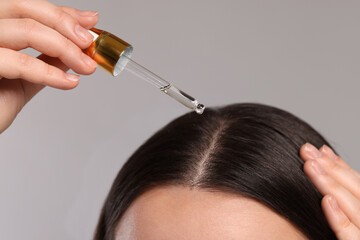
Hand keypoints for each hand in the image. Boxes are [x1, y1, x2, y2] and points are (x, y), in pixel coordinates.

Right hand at [0, 0, 98, 132]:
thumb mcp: (25, 77)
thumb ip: (46, 60)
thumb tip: (75, 50)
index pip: (29, 8)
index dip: (63, 14)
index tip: (89, 23)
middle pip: (27, 9)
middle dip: (66, 25)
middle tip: (89, 42)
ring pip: (29, 30)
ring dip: (67, 49)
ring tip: (86, 66)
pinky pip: (21, 62)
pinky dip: (51, 72)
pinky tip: (69, 82)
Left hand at [300, 143, 359, 238]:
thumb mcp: (347, 214)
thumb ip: (341, 194)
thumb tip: (325, 162)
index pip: (357, 185)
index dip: (339, 166)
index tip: (320, 149)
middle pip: (356, 190)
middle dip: (332, 168)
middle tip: (307, 151)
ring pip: (354, 207)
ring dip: (332, 185)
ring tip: (310, 167)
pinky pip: (351, 235)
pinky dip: (340, 217)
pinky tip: (327, 201)